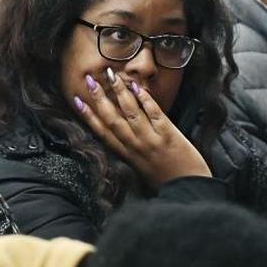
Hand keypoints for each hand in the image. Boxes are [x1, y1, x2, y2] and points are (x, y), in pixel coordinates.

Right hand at [74, 70, 211, 187]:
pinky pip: (154, 113)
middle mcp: (135, 147)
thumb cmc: (168, 179)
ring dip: (119, 92)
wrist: (190, 190)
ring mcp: (151, 140)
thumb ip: (133, 151)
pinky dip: (144, 99)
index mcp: (127, 155)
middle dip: (99, 99)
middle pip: (112, 120)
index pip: (103, 133)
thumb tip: (125, 130)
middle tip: (89, 80)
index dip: (88, 116)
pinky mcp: (169, 135)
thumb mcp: (143, 168)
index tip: (77, 100)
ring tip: (111, 75)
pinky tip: (136, 86)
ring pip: (130, 113)